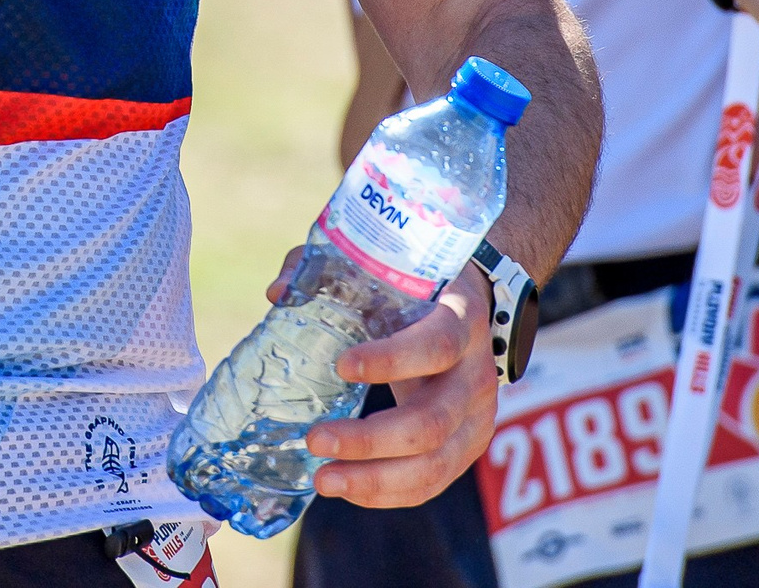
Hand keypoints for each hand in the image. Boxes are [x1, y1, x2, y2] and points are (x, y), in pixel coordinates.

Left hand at [263, 248, 499, 505]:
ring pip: (434, 463)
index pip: (436, 346)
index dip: (391, 360)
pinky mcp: (469, 446)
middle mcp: (477, 374)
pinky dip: (389, 491)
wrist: (480, 308)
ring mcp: (478, 417)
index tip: (340, 365)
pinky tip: (348, 488)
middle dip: (369, 439)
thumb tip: (278, 291)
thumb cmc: (423, 286)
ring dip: (375, 478)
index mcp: (462, 321)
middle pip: (431, 421)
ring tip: (323, 479)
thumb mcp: (392, 267)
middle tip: (315, 439)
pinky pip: (433, 482)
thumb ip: (333, 270)